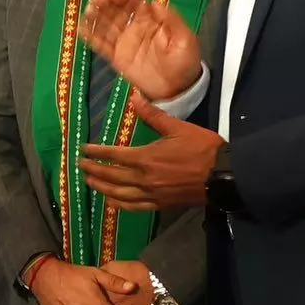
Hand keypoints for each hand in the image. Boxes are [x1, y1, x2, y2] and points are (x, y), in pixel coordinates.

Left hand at [79, 93, 223, 211]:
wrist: (224, 175)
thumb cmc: (202, 148)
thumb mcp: (178, 127)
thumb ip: (153, 115)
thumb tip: (134, 98)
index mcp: (146, 158)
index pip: (114, 155)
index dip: (97, 152)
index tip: (83, 150)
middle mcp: (144, 179)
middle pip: (112, 176)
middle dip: (94, 171)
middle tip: (80, 167)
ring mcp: (152, 194)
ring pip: (119, 194)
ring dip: (102, 188)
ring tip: (89, 183)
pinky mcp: (161, 204)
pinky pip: (135, 207)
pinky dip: (120, 205)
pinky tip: (111, 202)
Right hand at [80, 0, 203, 101]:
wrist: (178, 90)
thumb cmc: (184, 62)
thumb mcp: (185, 39)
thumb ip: (171, 20)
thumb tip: (155, 2)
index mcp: (151, 20)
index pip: (135, 2)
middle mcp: (135, 28)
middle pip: (117, 10)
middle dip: (107, 1)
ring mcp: (125, 42)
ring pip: (107, 25)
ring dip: (97, 15)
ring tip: (90, 9)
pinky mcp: (117, 57)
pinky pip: (101, 45)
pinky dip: (91, 36)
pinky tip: (83, 28)